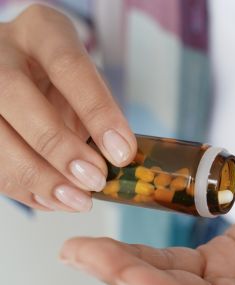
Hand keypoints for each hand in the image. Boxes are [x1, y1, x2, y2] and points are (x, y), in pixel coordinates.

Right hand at [0, 4, 135, 210]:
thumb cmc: (65, 84)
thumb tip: (117, 162)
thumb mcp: (87, 85)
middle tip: (95, 180)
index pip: (68, 66)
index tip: (122, 153)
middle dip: (59, 147)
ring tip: (78, 201)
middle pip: (15, 97)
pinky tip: (54, 200)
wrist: (28, 77)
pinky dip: (26, 189)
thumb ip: (97, 116)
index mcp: (42, 32)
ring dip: (39, 178)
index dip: (97, 112)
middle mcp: (1, 53)